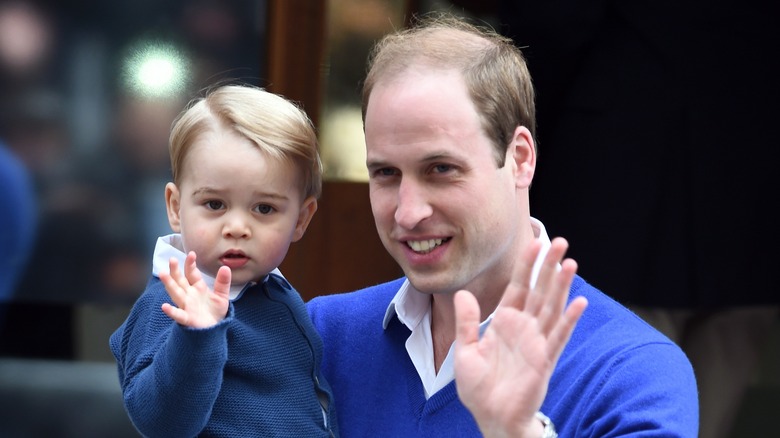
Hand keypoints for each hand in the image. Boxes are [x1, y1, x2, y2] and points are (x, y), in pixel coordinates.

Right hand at [159, 251, 230, 328]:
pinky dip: (172, 311)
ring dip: (169, 284)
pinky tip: (165, 307)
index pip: (192, 274)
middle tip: (172, 259)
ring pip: (176, 293)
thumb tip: (226, 267)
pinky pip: (178, 315)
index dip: (190, 264)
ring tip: (163, 274)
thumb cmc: (215, 311)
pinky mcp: (187, 319)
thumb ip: (223, 282)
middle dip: (176, 270)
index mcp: (198, 288)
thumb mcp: (222, 295)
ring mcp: (186, 306)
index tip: (191, 254)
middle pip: (180, 281)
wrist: (215, 329)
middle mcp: (189, 295)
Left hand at [454, 237, 587, 437]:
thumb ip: (467, 323)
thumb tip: (464, 293)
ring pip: (551, 308)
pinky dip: (568, 320)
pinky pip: (558, 336)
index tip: (533, 243)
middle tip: (561, 242)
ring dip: (562, 286)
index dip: (526, 266)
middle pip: (539, 291)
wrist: (491, 418)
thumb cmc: (479, 388)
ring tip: (571, 263)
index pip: (518, 287)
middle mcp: (523, 328)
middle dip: (549, 267)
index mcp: (505, 322)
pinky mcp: (544, 360)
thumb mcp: (465, 350)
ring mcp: (536, 342)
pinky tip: (580, 302)